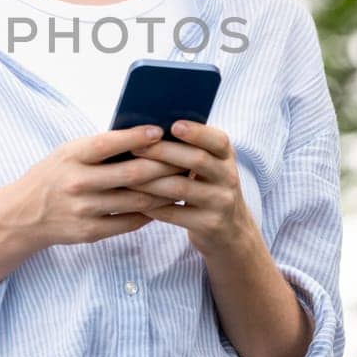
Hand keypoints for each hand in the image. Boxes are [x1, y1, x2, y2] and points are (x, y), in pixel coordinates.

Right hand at [0, 125, 188, 249]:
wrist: (22, 216)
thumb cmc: (53, 176)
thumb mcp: (67, 153)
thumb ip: (99, 147)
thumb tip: (145, 136)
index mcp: (71, 157)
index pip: (108, 144)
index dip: (136, 137)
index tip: (160, 131)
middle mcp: (77, 183)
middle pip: (131, 174)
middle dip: (164, 166)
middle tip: (186, 159)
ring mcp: (84, 210)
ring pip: (137, 200)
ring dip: (165, 191)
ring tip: (183, 181)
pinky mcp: (90, 232)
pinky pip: (130, 222)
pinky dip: (151, 212)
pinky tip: (164, 203)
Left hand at [125, 119, 260, 257]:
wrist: (229, 230)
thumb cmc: (206, 187)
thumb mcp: (209, 166)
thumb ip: (189, 149)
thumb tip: (147, 131)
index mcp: (226, 156)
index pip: (218, 140)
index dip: (197, 132)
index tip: (173, 125)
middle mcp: (228, 177)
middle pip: (197, 160)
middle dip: (163, 152)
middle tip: (135, 148)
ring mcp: (221, 203)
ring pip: (182, 188)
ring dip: (151, 180)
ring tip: (127, 175)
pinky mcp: (209, 225)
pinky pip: (175, 214)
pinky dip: (152, 206)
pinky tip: (134, 200)